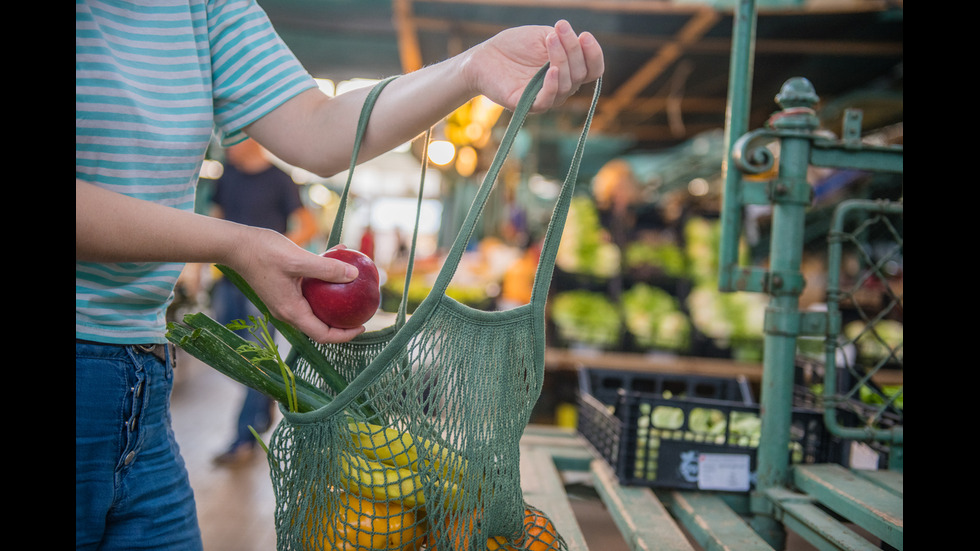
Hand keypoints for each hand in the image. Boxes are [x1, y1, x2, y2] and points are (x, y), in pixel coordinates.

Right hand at [227, 230, 365, 343]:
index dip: (344, 335)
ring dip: (334, 298)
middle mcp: (288, 310)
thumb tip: (354, 275)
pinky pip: (309, 290)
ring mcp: (285, 300)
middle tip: (361, 309)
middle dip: (343, 320)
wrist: (236, 245)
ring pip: (316, 306)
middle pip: (321, 325)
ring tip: (353, 286)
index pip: (322, 335)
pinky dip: (324, 279)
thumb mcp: (298, 260)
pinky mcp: (284, 288)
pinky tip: (337, 258)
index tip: (362, 326)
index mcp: (291, 311)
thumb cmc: (263, 252)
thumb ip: (327, 269)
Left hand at [464, 19, 603, 112]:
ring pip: (566, 86)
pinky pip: (547, 101)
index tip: (584, 35)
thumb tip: (579, 43)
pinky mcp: (526, 105)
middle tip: (559, 28)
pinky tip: (551, 70)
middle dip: (573, 49)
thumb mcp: (543, 36)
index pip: (592, 70)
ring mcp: (544, 97)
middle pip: (580, 74)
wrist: (484, 56)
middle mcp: (560, 87)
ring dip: (562, 59)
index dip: (594, 54)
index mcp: (567, 71)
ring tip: (551, 38)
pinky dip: (552, 85)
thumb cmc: (514, 46)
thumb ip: (563, 41)